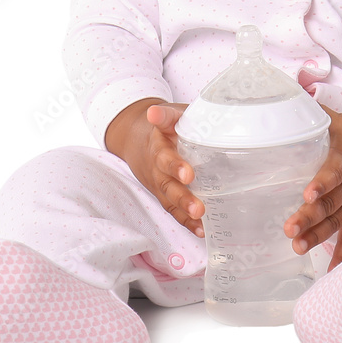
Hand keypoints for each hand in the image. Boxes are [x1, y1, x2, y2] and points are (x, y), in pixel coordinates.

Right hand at [104, 98, 204, 237]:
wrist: (140, 140)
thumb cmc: (167, 126)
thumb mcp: (169, 115)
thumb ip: (167, 115)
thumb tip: (154, 112)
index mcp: (159, 146)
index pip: (165, 157)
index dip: (175, 165)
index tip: (188, 173)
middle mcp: (157, 169)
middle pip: (168, 184)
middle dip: (182, 196)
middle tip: (198, 206)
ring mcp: (160, 184)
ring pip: (170, 200)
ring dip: (184, 211)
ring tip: (200, 218)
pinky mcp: (165, 195)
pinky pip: (174, 210)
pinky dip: (186, 222)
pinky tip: (201, 230)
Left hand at [283, 107, 341, 270]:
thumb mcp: (340, 120)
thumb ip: (312, 114)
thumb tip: (283, 101)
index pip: (333, 170)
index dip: (322, 183)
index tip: (307, 194)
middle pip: (330, 202)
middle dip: (310, 217)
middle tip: (289, 229)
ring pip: (337, 221)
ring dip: (318, 236)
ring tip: (297, 247)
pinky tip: (330, 271)